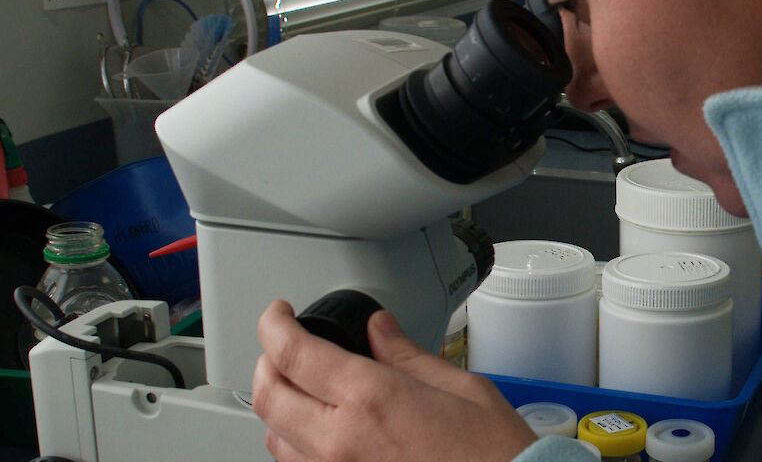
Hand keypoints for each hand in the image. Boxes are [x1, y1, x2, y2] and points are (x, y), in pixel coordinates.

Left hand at [254, 300, 538, 460]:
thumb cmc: (494, 456)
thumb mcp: (459, 388)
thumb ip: (407, 355)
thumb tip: (379, 330)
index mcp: (370, 400)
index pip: (293, 353)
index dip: (275, 324)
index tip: (279, 314)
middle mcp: (342, 442)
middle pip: (268, 395)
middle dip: (267, 361)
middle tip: (282, 345)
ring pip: (274, 436)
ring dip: (278, 406)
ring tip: (298, 388)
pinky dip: (295, 443)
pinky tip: (316, 431)